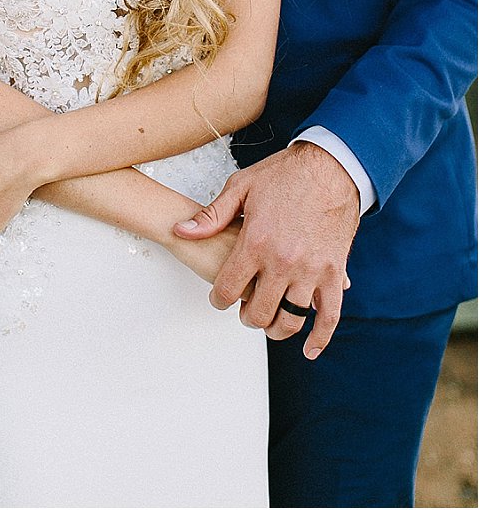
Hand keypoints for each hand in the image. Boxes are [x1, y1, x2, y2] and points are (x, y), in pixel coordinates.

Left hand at [173, 143, 358, 357]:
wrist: (330, 167)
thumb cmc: (284, 174)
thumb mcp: (241, 187)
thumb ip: (211, 216)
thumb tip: (181, 231)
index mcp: (255, 242)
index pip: (228, 289)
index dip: (219, 299)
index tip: (219, 298)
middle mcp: (282, 262)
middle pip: (257, 312)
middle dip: (246, 316)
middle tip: (243, 310)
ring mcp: (311, 270)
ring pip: (289, 319)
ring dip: (275, 328)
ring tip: (268, 322)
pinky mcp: (335, 273)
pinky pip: (329, 316)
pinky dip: (320, 338)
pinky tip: (309, 349)